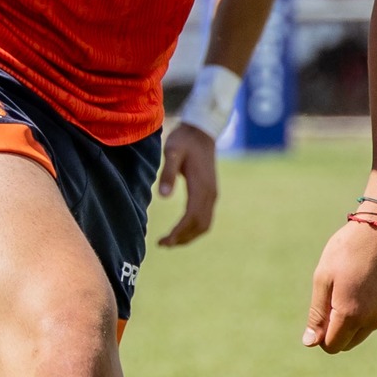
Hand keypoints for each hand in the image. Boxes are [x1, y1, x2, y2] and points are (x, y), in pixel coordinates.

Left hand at [155, 123, 219, 245]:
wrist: (202, 132)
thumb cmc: (184, 140)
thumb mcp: (171, 152)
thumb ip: (167, 173)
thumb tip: (163, 196)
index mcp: (201, 186)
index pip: (191, 217)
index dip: (178, 232)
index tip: (164, 241)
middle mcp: (210, 193)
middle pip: (200, 225)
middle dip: (183, 238)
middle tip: (163, 244)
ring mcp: (213, 194)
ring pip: (205, 224)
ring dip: (189, 236)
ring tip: (171, 241)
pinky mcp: (211, 193)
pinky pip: (206, 217)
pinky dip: (195, 229)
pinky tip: (181, 230)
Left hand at [302, 218, 376, 352]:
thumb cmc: (349, 248)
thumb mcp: (324, 277)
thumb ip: (317, 314)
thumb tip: (310, 343)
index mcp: (352, 314)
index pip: (332, 346)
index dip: (322, 334)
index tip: (322, 312)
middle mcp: (376, 318)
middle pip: (352, 341)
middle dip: (341, 328)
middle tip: (337, 296)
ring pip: (371, 325)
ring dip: (361, 314)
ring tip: (360, 280)